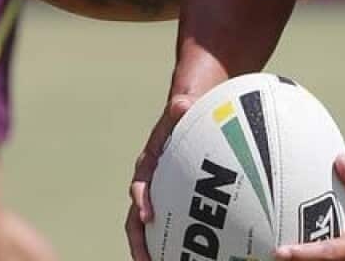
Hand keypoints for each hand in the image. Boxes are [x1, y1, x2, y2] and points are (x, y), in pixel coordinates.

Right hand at [126, 94, 195, 260]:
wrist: (196, 98)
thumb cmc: (190, 103)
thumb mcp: (185, 101)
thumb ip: (181, 105)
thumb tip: (180, 105)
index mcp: (151, 162)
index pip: (140, 185)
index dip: (142, 201)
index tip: (148, 217)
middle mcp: (154, 180)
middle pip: (140, 217)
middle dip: (141, 242)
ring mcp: (167, 191)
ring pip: (158, 226)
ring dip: (158, 249)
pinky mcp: (181, 196)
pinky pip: (182, 220)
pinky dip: (187, 238)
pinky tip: (204, 255)